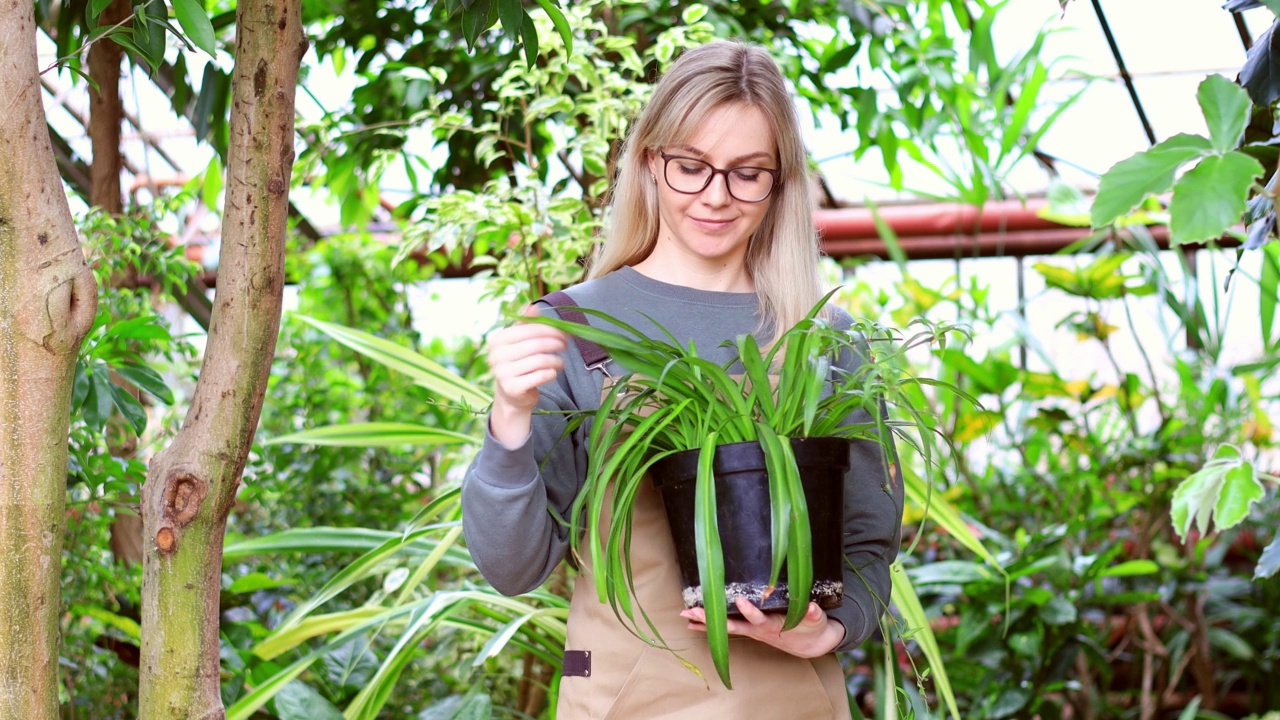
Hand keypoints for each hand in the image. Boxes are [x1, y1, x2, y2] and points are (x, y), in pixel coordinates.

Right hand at [487, 305, 567, 447]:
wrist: (512, 395)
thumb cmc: (519, 364)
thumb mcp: (520, 342)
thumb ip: (526, 324)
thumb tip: (533, 307)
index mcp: (498, 340)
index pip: (530, 329)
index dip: (551, 329)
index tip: (564, 334)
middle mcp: (496, 355)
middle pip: (536, 344)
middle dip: (556, 343)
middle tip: (565, 346)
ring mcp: (502, 373)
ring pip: (540, 360)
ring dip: (556, 361)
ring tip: (560, 362)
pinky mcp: (512, 388)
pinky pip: (540, 376)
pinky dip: (551, 374)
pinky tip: (552, 373)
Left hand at [680, 598, 844, 658]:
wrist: (809, 644)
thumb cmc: (811, 627)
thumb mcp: (816, 620)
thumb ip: (813, 614)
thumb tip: (812, 607)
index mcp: (774, 625)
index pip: (759, 619)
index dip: (750, 611)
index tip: (740, 600)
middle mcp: (758, 630)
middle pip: (733, 625)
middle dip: (713, 619)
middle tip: (694, 612)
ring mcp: (752, 631)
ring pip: (726, 627)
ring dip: (705, 622)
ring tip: (686, 616)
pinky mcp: (749, 629)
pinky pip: (726, 628)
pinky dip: (709, 626)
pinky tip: (693, 623)